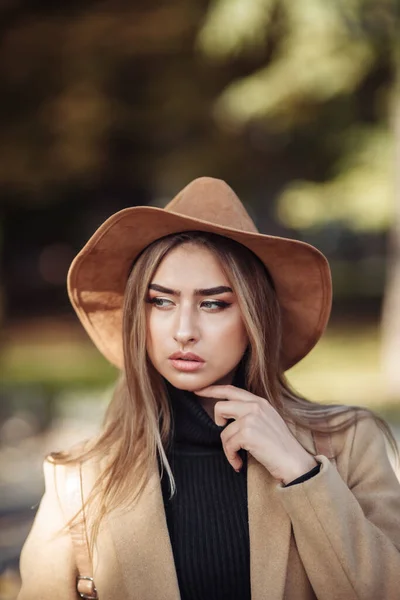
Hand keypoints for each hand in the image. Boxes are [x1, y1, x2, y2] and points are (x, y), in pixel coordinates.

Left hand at [194, 384, 317, 483]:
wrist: (295, 462)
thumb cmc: (280, 447)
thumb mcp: (267, 421)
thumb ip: (250, 413)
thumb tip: (228, 416)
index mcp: (259, 402)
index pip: (231, 390)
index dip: (212, 389)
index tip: (199, 390)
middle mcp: (255, 406)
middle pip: (221, 406)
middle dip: (217, 421)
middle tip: (221, 430)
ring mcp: (251, 418)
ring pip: (223, 430)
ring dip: (228, 447)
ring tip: (238, 456)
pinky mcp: (248, 433)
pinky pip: (228, 444)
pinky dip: (231, 457)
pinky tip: (239, 463)